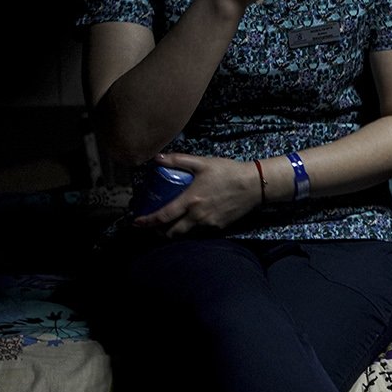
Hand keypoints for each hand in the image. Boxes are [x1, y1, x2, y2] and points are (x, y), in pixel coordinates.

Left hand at [133, 153, 263, 235]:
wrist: (255, 184)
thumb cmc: (228, 171)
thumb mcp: (202, 163)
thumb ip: (178, 160)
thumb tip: (156, 158)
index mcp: (190, 200)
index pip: (163, 217)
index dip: (147, 222)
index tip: (136, 223)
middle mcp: (197, 216)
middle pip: (172, 233)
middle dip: (159, 232)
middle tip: (154, 226)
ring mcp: (209, 224)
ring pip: (186, 234)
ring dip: (176, 231)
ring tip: (172, 224)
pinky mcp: (220, 227)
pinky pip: (201, 231)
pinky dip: (193, 228)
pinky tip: (194, 219)